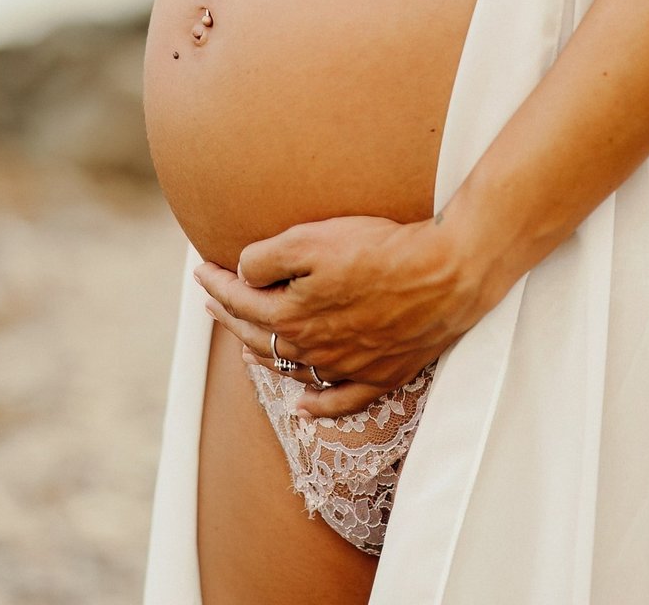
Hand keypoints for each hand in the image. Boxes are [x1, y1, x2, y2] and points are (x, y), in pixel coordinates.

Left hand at [192, 215, 499, 417]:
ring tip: (244, 342)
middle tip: (213, 299)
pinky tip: (302, 409)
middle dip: (230, 316)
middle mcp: (314, 350)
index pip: (240, 301)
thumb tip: (243, 273)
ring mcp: (348, 368)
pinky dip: (318, 406)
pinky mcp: (383, 374)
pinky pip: (341, 400)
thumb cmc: (380, 251)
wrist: (447, 274)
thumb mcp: (310, 239)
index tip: (201, 268)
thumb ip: (265, 259)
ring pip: (293, 369)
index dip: (216, 283)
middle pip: (258, 338)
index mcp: (290, 318)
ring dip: (262, 355)